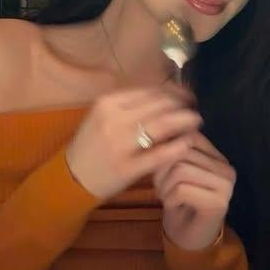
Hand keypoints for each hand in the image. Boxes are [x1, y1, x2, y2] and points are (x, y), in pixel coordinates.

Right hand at [65, 83, 202, 202]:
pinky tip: (188, 143)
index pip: (150, 91)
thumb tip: (168, 94)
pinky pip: (160, 154)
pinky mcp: (127, 168)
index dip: (174, 92)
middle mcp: (113, 120)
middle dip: (183, 105)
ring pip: (163, 125)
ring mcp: (120, 145)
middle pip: (160, 105)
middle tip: (195, 108)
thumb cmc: (93, 144)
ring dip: (185, 120)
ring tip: (197, 121)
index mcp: (107, 103)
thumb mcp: (105, 116)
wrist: (72, 178)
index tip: (187, 95)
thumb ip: (131, 105)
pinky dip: (178, 146)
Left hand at [153, 132, 235, 250]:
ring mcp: (226, 186)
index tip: (162, 169)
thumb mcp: (175, 172)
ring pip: (180, 169)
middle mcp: (227, 168)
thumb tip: (158, 132)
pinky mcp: (219, 203)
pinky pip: (181, 189)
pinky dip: (169, 198)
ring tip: (167, 196)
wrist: (189, 240)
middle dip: (162, 170)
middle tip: (161, 187)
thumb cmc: (180, 204)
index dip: (167, 149)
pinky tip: (173, 206)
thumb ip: (174, 153)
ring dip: (164, 186)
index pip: (190, 136)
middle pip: (183, 151)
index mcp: (218, 157)